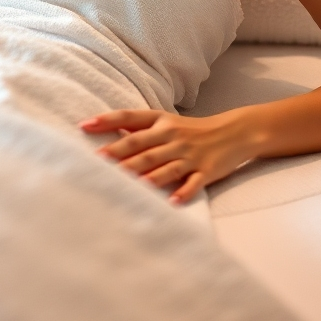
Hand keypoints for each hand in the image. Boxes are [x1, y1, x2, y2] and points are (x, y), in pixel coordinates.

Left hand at [80, 108, 261, 204]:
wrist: (235, 131)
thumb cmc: (193, 130)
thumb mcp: (166, 122)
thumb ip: (139, 128)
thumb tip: (106, 131)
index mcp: (161, 121)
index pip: (130, 118)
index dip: (107, 121)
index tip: (85, 125)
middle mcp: (173, 136)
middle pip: (142, 146)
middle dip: (119, 154)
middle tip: (97, 161)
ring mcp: (190, 154)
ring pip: (164, 166)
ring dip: (145, 176)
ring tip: (128, 184)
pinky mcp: (206, 170)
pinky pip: (193, 182)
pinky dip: (183, 192)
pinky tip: (172, 202)